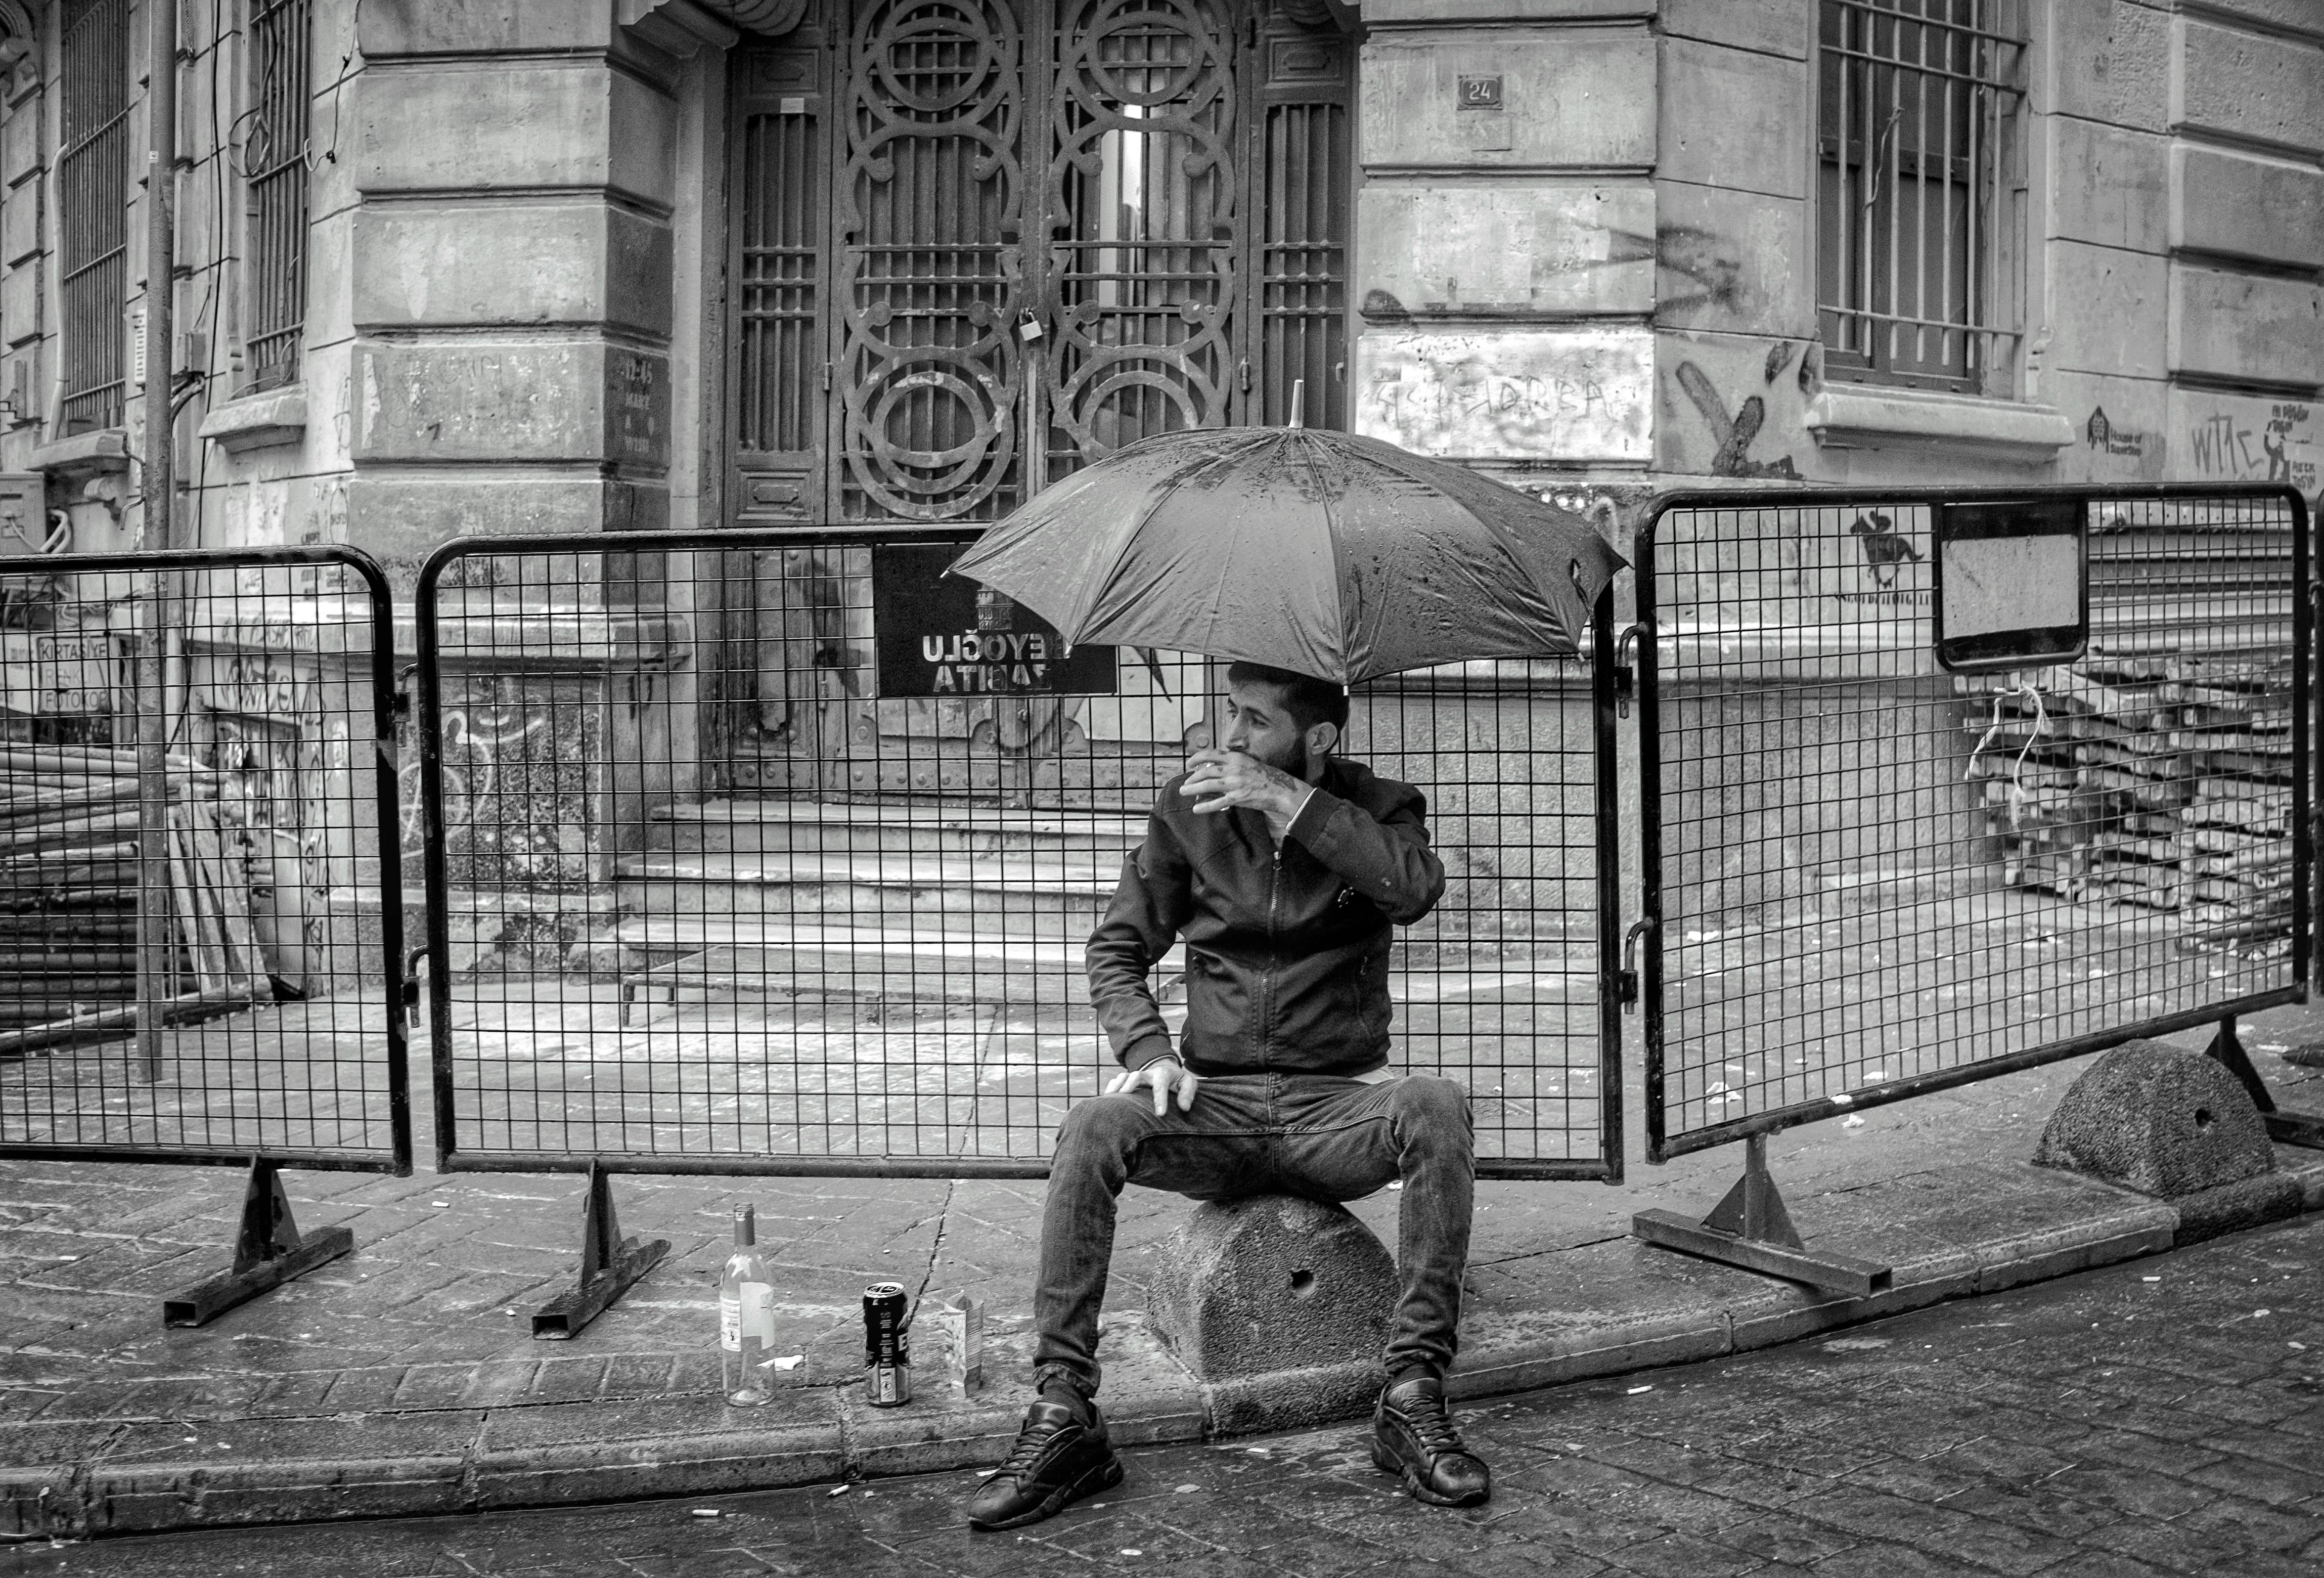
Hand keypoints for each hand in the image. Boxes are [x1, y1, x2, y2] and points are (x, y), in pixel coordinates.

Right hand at [1105, 1056, 1201, 1115]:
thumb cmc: (1177, 1079)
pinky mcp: (1129, 1079)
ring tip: (1110, 1097)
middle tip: (1125, 1096)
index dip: (1160, 1099)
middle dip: (1130, 1084)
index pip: (1161, 1085)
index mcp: (1163, 1074)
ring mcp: (1136, 1076)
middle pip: (1137, 1075)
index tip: (1160, 1113)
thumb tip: (1184, 1107)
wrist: (1166, 1068)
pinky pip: (1117, 1080)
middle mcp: (1148, 1073)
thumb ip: (1188, 1093)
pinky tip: (1106, 1097)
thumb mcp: (1188, 1083)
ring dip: (1117, 1085)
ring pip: (1124, 1076)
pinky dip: (1111, 1087)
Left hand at [1182, 749, 1305, 834]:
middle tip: (1185, 783)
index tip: (1190, 763)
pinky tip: (1196, 809)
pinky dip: (1205, 806)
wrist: (1282, 790)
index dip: (1197, 758)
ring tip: (1184, 792)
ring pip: (1207, 785)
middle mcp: (1234, 768)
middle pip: (1206, 771)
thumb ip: (1233, 763)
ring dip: (1193, 789)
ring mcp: (1235, 783)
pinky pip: (1217, 803)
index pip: (1211, 754)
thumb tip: (1216, 767)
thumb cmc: (1267, 777)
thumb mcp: (1249, 763)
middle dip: (1192, 778)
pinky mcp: (1238, 798)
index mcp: (1236, 757)